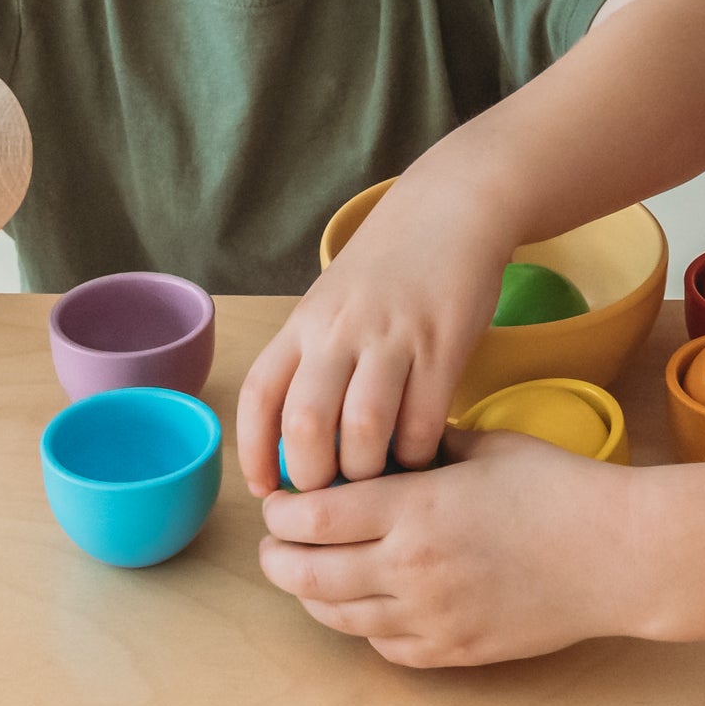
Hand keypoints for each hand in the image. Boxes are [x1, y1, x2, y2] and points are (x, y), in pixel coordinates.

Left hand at [237, 171, 515, 495]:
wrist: (450, 210)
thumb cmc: (387, 268)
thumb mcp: (332, 303)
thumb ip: (313, 359)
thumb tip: (298, 442)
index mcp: (305, 323)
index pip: (260, 395)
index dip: (254, 452)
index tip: (267, 490)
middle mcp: (340, 330)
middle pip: (306, 422)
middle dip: (312, 476)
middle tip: (329, 495)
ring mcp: (392, 336)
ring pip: (363, 427)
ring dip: (367, 470)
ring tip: (376, 479)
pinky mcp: (443, 344)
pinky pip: (423, 418)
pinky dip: (417, 452)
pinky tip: (419, 455)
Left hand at [258, 427, 637, 664]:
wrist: (617, 555)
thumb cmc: (559, 488)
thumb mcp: (487, 445)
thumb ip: (428, 445)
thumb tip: (387, 443)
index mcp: (415, 508)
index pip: (312, 517)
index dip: (282, 512)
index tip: (279, 500)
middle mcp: (410, 568)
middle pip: (307, 574)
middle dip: (279, 559)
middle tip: (275, 544)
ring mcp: (430, 618)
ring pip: (338, 618)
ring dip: (312, 595)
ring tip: (308, 573)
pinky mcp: (453, 651)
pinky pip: (383, 646)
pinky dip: (363, 625)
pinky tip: (368, 602)